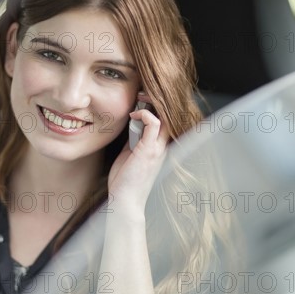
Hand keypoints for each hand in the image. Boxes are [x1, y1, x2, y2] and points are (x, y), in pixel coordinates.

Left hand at [108, 96, 169, 212]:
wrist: (125, 201)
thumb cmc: (125, 181)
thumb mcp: (129, 155)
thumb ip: (133, 140)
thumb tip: (131, 125)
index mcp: (159, 148)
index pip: (166, 121)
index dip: (157, 106)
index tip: (142, 98)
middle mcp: (163, 147)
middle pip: (169, 115)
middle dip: (157, 99)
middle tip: (142, 92)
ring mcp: (158, 149)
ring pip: (166, 116)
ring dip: (152, 103)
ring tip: (140, 97)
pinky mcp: (148, 151)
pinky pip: (154, 124)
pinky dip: (145, 114)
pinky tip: (134, 114)